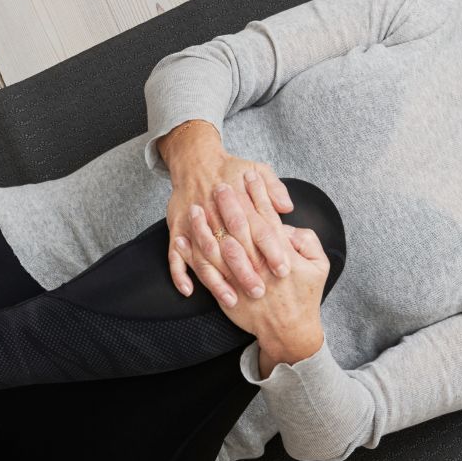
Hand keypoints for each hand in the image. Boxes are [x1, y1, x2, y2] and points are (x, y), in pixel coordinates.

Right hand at [167, 153, 293, 300]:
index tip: (284, 270)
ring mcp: (193, 224)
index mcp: (238, 203)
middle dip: (245, 272)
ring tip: (230, 300)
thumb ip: (274, 188)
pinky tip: (188, 291)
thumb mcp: (257, 170)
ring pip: (204, 257)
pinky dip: (179, 274)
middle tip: (259, 292)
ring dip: (216, 281)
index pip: (259, 230)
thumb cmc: (231, 169)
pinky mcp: (176, 229)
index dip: (272, 250)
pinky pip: (174, 255)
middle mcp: (214, 216)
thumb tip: (288, 207)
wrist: (196, 160)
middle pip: (231, 248)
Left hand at [183, 171, 329, 339]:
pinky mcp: (227, 294)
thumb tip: (286, 225)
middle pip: (239, 227)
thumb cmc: (306, 296)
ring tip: (196, 207)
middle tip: (220, 184)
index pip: (266, 217)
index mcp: (282, 254)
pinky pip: (204, 273)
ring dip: (205, 226)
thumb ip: (307, 240)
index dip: (258, 194)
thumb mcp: (320, 265)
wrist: (290, 332)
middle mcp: (259, 265)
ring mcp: (240, 280)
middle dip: (229, 204)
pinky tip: (184, 240)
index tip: (250, 175)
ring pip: (217, 248)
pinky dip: (191, 256)